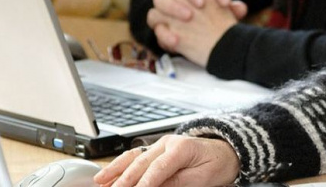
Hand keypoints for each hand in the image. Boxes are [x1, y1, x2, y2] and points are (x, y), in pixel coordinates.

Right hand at [93, 135, 239, 186]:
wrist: (225, 152)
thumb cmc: (216, 164)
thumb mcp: (202, 178)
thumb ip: (178, 183)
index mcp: (182, 148)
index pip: (158, 168)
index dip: (144, 183)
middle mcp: (168, 143)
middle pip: (141, 163)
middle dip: (124, 180)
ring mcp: (160, 145)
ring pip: (132, 157)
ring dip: (115, 171)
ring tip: (101, 183)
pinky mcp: (156, 150)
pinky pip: (134, 157)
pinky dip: (119, 166)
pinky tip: (106, 175)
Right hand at [147, 0, 246, 57]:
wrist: (201, 43)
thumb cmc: (212, 26)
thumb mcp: (224, 21)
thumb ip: (231, 12)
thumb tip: (239, 8)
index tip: (226, 2)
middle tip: (201, 5)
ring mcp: (165, 3)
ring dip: (173, 5)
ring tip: (188, 17)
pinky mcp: (158, 21)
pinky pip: (154, 19)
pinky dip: (164, 31)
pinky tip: (176, 40)